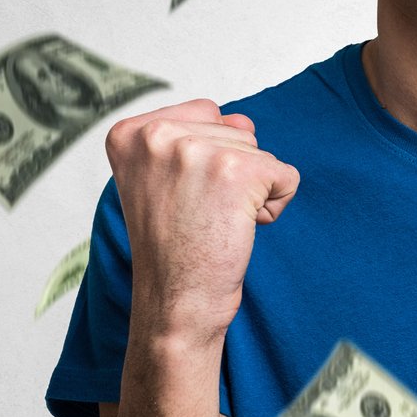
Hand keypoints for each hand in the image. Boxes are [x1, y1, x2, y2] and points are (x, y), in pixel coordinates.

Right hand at [105, 98, 299, 343]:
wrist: (175, 302)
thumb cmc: (172, 248)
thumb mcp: (165, 180)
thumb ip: (200, 137)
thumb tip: (245, 121)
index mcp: (130, 133)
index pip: (204, 113)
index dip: (207, 160)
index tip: (181, 198)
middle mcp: (156, 135)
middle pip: (234, 130)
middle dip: (230, 175)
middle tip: (198, 216)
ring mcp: (195, 151)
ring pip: (259, 152)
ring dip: (251, 192)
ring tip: (215, 223)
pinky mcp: (235, 172)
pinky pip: (285, 176)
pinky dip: (274, 207)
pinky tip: (240, 230)